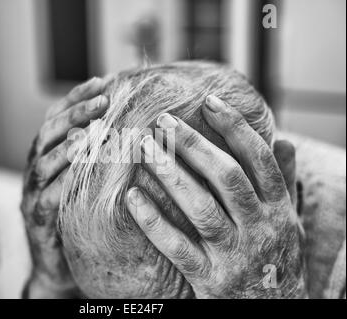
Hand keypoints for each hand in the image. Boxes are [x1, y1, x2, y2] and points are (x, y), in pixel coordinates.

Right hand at [21, 77, 108, 297]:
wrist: (57, 262)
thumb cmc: (76, 214)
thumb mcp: (84, 179)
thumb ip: (95, 154)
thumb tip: (129, 125)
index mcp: (47, 155)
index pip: (57, 118)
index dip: (76, 98)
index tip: (101, 81)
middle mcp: (36, 169)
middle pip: (49, 133)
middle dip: (76, 114)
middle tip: (104, 100)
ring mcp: (32, 194)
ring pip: (44, 164)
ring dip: (68, 146)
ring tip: (92, 132)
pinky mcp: (36, 220)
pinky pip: (46, 200)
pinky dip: (62, 185)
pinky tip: (79, 174)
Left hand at [126, 95, 305, 298]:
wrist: (275, 312)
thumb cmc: (278, 259)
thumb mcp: (291, 221)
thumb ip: (285, 182)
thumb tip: (286, 142)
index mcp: (278, 209)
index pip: (258, 160)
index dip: (235, 128)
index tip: (209, 101)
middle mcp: (259, 227)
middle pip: (226, 177)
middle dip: (195, 144)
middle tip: (163, 119)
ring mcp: (234, 254)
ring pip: (201, 208)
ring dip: (171, 174)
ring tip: (144, 146)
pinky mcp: (210, 280)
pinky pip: (178, 248)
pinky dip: (154, 222)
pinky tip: (133, 197)